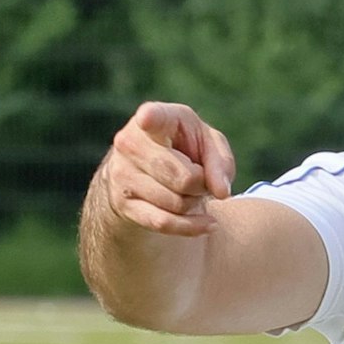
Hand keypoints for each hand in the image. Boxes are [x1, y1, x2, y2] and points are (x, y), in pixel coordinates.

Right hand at [98, 101, 234, 235]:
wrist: (149, 171)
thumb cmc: (186, 149)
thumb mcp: (210, 145)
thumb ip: (221, 162)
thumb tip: (221, 191)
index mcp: (155, 118)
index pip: (152, 117)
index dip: (151, 118)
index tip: (148, 118)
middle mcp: (130, 143)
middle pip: (184, 178)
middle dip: (202, 184)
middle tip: (200, 178)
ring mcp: (121, 174)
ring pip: (176, 203)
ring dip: (194, 203)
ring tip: (190, 191)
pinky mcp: (121, 203)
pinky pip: (163, 223)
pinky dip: (192, 227)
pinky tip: (208, 224)